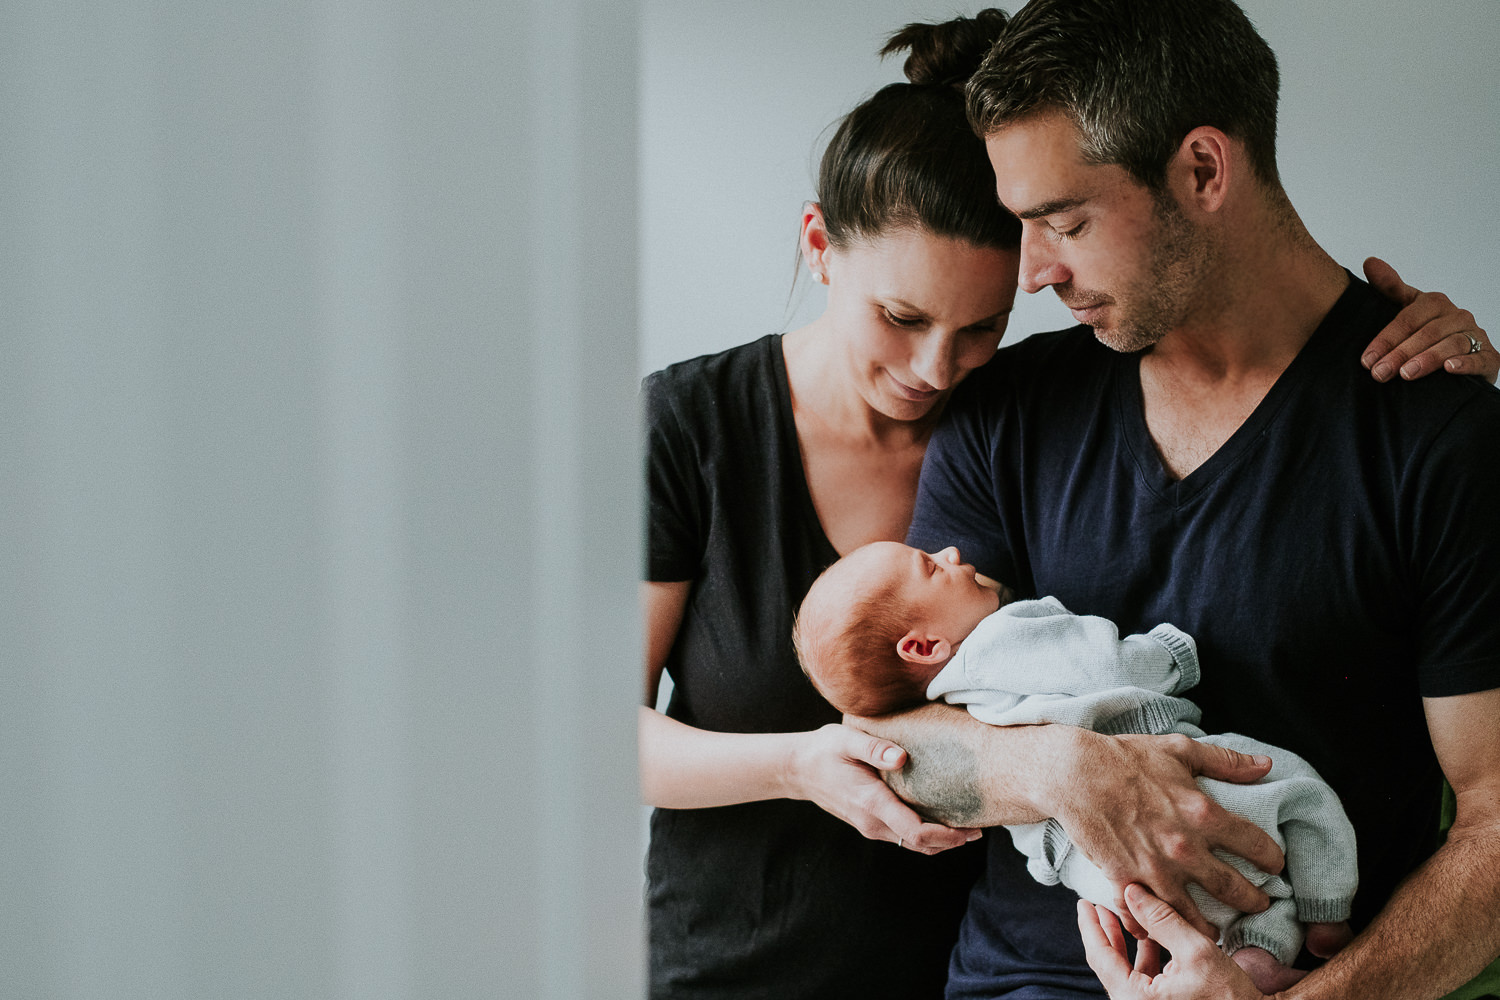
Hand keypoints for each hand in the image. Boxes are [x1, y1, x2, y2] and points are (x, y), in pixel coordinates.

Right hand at [788, 723, 981, 853]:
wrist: (798, 769)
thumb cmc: (824, 750)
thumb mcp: (845, 740)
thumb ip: (873, 747)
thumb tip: (902, 757)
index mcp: (871, 803)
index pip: (915, 832)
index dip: (946, 835)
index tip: (970, 829)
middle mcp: (872, 822)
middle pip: (919, 844)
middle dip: (951, 840)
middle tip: (980, 829)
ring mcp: (870, 826)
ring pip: (912, 844)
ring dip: (940, 841)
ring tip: (967, 828)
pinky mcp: (870, 824)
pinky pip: (903, 836)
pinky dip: (925, 835)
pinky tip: (940, 821)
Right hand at [1049, 732, 1284, 938]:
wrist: (1074, 774)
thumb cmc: (1126, 758)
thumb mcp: (1179, 750)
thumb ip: (1225, 761)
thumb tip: (1265, 765)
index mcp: (1204, 814)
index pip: (1257, 846)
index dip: (1273, 859)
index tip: (1274, 865)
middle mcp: (1185, 848)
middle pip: (1235, 890)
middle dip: (1254, 901)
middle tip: (1259, 905)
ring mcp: (1155, 869)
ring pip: (1195, 916)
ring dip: (1210, 928)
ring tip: (1217, 931)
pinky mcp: (1126, 880)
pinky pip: (1145, 917)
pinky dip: (1153, 928)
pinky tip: (1161, 931)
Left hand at [1078, 884, 1263, 999]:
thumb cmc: (1229, 998)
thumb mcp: (1197, 952)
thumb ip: (1163, 920)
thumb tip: (1132, 892)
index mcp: (1133, 999)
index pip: (1100, 956)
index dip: (1091, 926)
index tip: (1083, 903)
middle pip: (1109, 962)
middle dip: (1105, 931)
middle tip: (1096, 903)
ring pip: (1125, 970)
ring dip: (1125, 941)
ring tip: (1123, 913)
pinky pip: (1142, 979)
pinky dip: (1143, 955)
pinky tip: (1150, 935)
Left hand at [1362, 257, 1495, 382]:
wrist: (1462, 354)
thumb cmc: (1428, 331)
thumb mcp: (1408, 308)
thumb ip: (1390, 288)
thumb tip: (1369, 261)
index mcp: (1435, 303)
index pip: (1407, 319)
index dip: (1385, 339)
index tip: (1367, 360)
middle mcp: (1458, 316)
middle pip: (1427, 333)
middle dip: (1401, 354)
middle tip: (1380, 372)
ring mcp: (1475, 335)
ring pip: (1452, 344)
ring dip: (1428, 359)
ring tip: (1406, 374)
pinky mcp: (1490, 357)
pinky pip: (1479, 358)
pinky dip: (1465, 363)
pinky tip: (1449, 368)